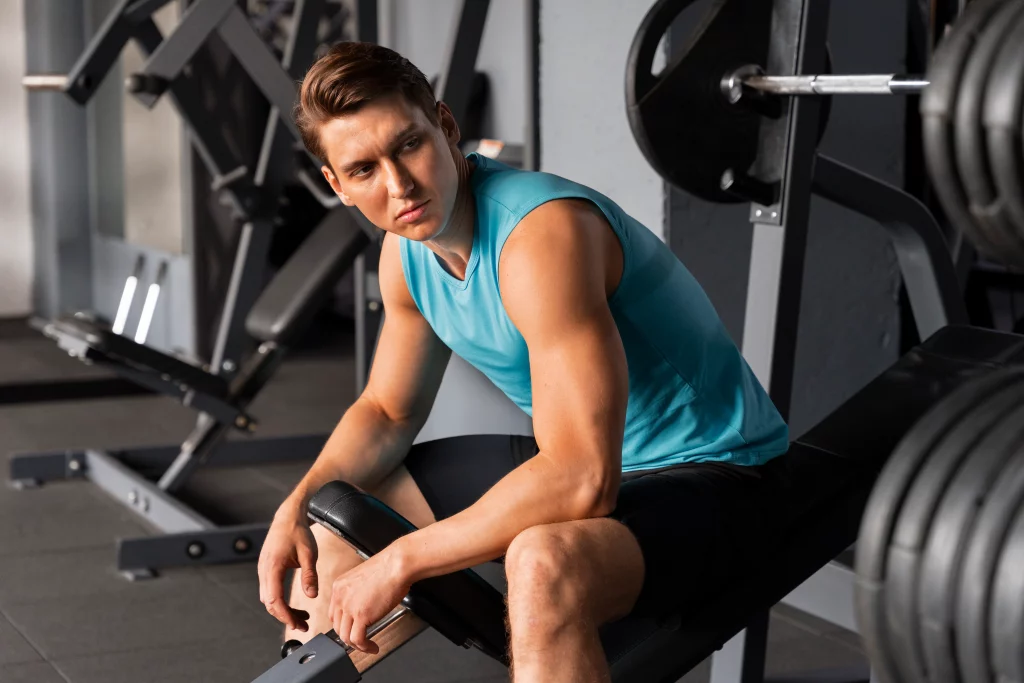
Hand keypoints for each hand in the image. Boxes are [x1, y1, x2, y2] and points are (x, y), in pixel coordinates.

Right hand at [258, 506, 318, 631]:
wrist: (288, 517)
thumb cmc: (298, 532)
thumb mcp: (309, 554)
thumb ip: (309, 575)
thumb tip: (312, 596)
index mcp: (272, 567)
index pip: (275, 599)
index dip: (285, 615)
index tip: (297, 624)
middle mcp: (264, 570)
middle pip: (270, 603)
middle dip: (285, 617)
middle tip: (303, 625)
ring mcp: (263, 570)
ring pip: (269, 598)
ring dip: (283, 610)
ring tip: (302, 616)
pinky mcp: (266, 569)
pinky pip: (270, 590)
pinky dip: (280, 600)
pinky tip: (294, 603)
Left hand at [330, 547, 410, 653]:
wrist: (397, 564)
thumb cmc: (388, 568)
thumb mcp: (363, 579)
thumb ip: (357, 593)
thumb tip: (362, 608)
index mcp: (339, 586)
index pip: (334, 613)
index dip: (343, 625)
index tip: (353, 629)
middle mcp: (340, 596)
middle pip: (337, 627)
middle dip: (349, 636)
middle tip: (361, 640)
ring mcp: (349, 606)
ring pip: (345, 636)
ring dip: (357, 645)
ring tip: (368, 646)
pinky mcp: (362, 615)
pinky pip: (357, 639)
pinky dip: (365, 647)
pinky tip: (373, 647)